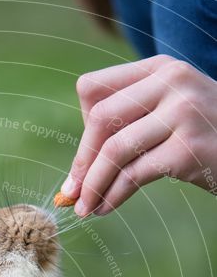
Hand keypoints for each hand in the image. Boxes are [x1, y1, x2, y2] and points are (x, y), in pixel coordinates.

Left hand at [61, 55, 216, 215]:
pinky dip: (114, 196)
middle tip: (73, 193)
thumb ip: (131, 124)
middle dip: (82, 162)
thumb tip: (76, 174)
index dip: (82, 129)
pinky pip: (136, 174)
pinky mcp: (190, 147)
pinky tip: (105, 209)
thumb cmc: (209, 138)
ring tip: (85, 208)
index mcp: (160, 68)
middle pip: (101, 119)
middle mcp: (172, 81)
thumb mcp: (171, 114)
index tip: (82, 163)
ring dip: (93, 185)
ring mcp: (183, 112)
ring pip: (115, 150)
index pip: (93, 89)